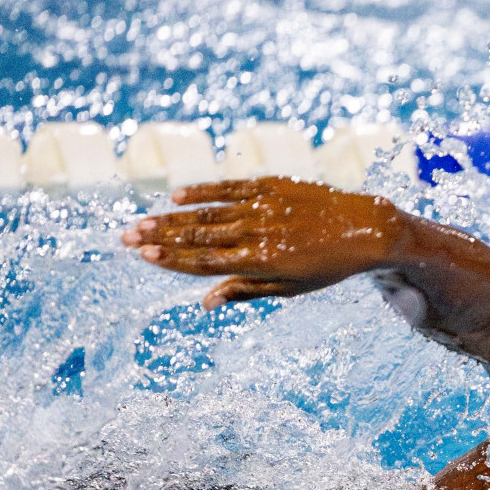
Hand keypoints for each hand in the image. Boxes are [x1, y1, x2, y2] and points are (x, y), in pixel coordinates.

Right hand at [121, 177, 404, 309]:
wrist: (365, 228)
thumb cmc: (326, 266)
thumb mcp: (290, 287)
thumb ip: (245, 290)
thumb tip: (206, 303)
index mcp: (261, 263)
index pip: (206, 262)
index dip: (173, 260)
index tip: (143, 255)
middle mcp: (258, 233)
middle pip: (199, 236)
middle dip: (160, 237)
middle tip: (125, 237)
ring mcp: (263, 207)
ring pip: (208, 213)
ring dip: (172, 217)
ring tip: (142, 220)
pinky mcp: (272, 186)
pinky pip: (231, 188)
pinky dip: (204, 191)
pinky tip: (178, 195)